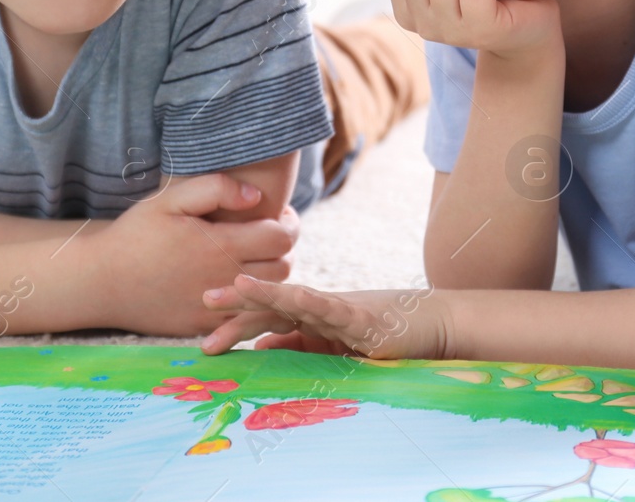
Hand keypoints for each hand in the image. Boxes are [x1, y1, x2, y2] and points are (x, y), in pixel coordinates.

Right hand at [95, 175, 299, 336]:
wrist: (102, 281)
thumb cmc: (136, 235)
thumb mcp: (169, 200)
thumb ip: (216, 189)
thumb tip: (256, 196)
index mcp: (221, 245)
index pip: (282, 237)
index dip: (288, 223)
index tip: (278, 215)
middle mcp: (225, 279)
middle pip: (284, 267)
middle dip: (283, 249)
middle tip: (268, 236)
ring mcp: (218, 307)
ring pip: (270, 295)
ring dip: (272, 276)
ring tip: (256, 258)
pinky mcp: (207, 326)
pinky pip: (247, 318)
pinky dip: (254, 303)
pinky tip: (241, 285)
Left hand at [198, 274, 450, 359]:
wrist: (432, 327)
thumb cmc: (384, 337)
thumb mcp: (334, 347)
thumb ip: (299, 346)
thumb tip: (259, 348)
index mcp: (310, 318)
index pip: (266, 317)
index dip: (236, 322)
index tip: (206, 337)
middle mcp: (319, 308)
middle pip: (271, 303)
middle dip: (237, 304)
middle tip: (202, 303)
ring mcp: (339, 309)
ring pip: (295, 298)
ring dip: (264, 292)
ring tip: (233, 287)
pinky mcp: (361, 317)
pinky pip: (332, 307)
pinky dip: (309, 301)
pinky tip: (290, 296)